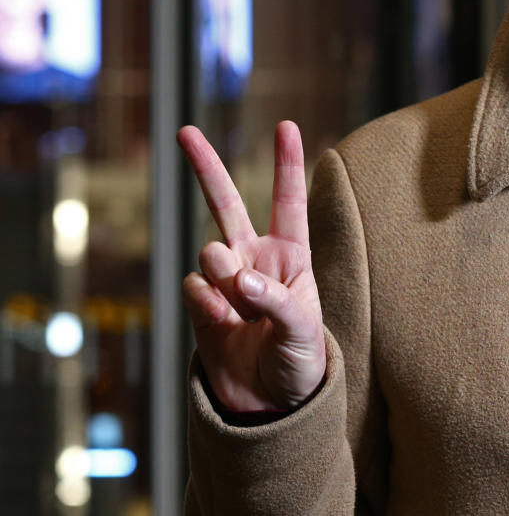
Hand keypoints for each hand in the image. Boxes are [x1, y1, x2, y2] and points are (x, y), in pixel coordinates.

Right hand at [179, 121, 325, 411]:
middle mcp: (254, 258)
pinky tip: (223, 323)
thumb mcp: (303, 329)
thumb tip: (238, 277)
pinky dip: (207, 305)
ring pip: (210, 253)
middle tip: (185, 132)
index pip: (289, 201)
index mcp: (291, 255)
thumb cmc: (300, 360)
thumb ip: (274, 299)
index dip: (287, 164)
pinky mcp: (200, 304)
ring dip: (224, 275)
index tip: (286, 125)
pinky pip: (194, 288)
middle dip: (206, 167)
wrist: (269, 404)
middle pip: (225, 203)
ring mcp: (224, 280)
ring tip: (241, 307)